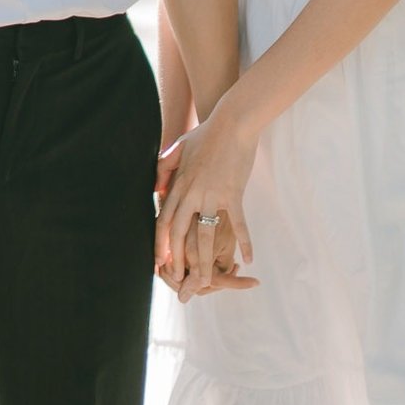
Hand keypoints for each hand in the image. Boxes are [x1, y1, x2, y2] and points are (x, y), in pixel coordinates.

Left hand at [155, 103, 256, 292]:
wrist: (232, 121)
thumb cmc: (207, 133)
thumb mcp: (179, 146)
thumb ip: (165, 167)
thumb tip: (155, 188)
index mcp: (179, 185)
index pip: (164, 221)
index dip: (161, 244)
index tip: (160, 263)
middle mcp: (192, 194)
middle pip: (180, 234)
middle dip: (179, 261)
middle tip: (180, 282)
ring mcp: (212, 195)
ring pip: (206, 236)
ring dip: (206, 261)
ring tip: (207, 281)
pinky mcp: (233, 193)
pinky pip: (238, 223)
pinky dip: (244, 241)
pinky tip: (249, 258)